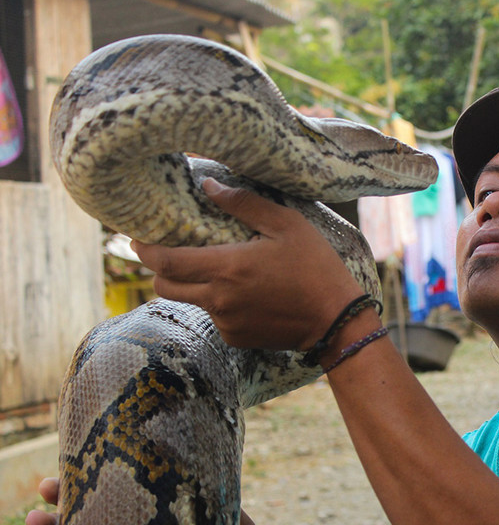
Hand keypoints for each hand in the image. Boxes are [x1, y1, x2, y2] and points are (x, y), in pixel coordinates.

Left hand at [133, 179, 366, 350]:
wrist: (335, 319)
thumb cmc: (315, 267)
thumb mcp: (287, 224)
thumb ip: (244, 204)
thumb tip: (208, 186)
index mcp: (227, 268)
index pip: (166, 262)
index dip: (146, 250)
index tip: (137, 239)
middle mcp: (219, 300)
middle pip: (164, 287)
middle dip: (159, 270)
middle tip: (168, 254)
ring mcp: (226, 323)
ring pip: (191, 302)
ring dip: (193, 286)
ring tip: (218, 272)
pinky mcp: (236, 338)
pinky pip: (215, 318)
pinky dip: (220, 304)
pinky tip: (246, 295)